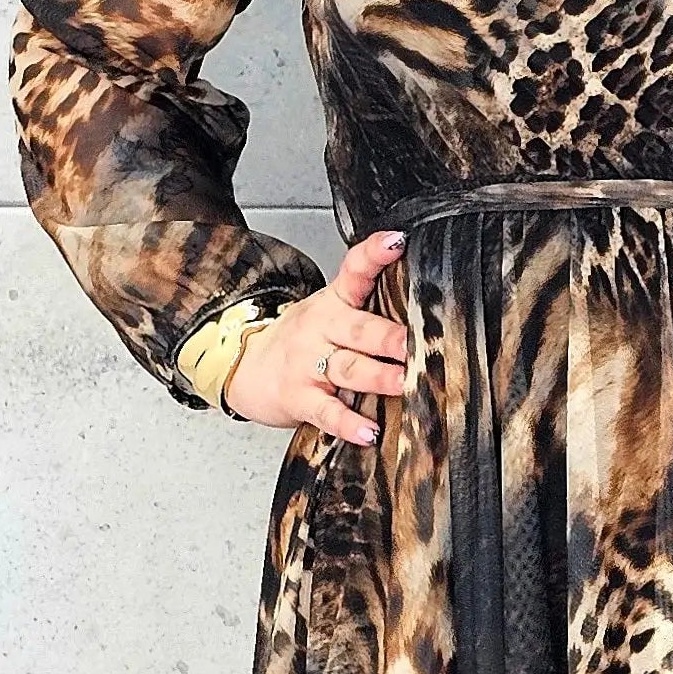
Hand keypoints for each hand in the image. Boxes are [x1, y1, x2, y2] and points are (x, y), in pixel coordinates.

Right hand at [224, 231, 408, 442]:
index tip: (396, 242)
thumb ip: (370, 311)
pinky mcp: (299, 398)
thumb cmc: (302, 342)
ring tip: (403, 382)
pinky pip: (327, 412)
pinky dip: (348, 424)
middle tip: (415, 342)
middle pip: (359, 329)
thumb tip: (428, 315)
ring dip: (378, 377)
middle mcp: (321, 329)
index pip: (354, 271)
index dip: (373, 255)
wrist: (245, 367)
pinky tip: (368, 431)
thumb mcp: (329, 313)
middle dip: (389, 336)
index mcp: (333, 303)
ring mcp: (308, 364)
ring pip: (348, 369)